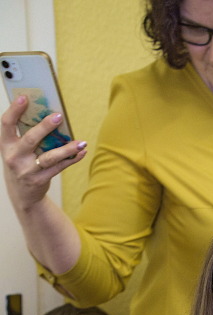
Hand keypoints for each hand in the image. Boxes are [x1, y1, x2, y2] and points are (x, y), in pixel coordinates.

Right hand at [0, 95, 85, 213]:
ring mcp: (27, 170)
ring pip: (49, 157)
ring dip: (67, 149)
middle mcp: (14, 157)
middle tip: (59, 116)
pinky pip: (59, 168)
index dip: (14, 110)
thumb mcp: (17, 149)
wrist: (23, 195)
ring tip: (81, 142)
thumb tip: (50, 116)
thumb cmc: (22, 163)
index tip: (25, 97)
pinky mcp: (40, 180)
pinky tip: (81, 152)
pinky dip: (71, 159)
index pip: (7, 123)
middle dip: (45, 126)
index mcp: (6, 144)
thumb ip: (27, 134)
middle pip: (31, 139)